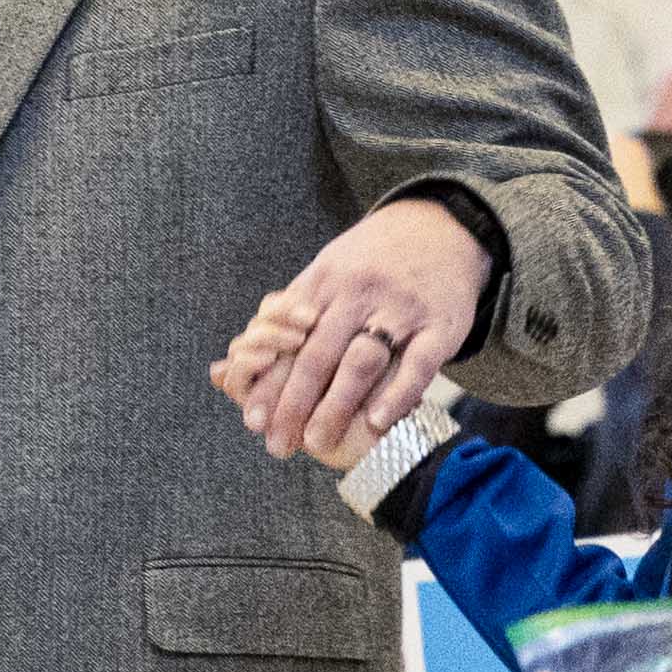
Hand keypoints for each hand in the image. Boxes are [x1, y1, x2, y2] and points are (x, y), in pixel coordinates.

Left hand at [215, 194, 487, 463]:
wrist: (442, 228)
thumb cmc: (373, 261)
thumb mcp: (327, 270)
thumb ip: (285, 315)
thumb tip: (229, 363)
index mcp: (325, 282)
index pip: (288, 340)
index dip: (268, 382)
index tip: (252, 419)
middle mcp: (359, 293)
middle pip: (318, 354)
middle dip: (294, 403)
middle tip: (278, 443)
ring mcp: (400, 309)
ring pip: (362, 360)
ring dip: (336, 404)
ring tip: (317, 442)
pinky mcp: (440, 325)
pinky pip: (417, 364)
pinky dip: (397, 394)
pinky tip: (378, 421)